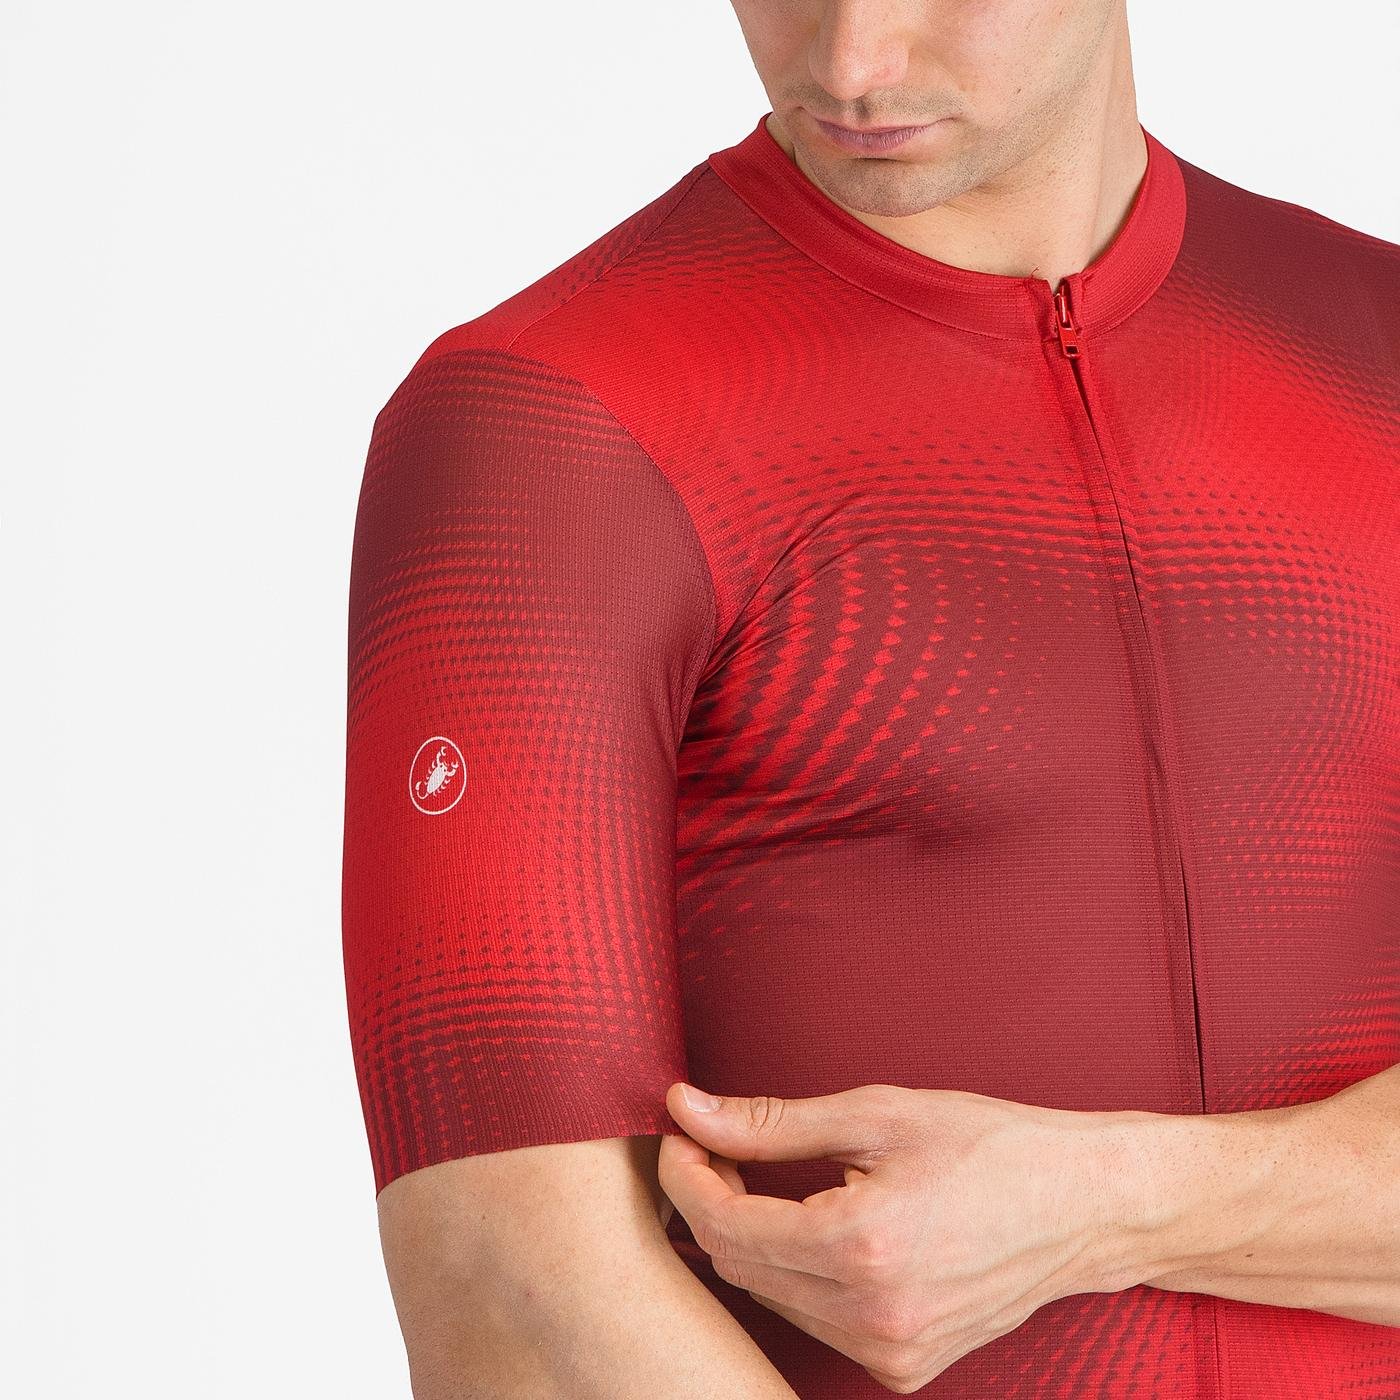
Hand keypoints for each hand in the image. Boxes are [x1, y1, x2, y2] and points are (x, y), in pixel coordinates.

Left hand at [658, 1082, 1147, 1393]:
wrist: (1083, 1205)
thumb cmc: (989, 1146)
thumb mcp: (876, 1115)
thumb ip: (772, 1122)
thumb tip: (690, 1108)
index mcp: (860, 1247)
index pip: (726, 1224)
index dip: (687, 1174)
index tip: (680, 1132)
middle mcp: (870, 1315)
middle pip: (739, 1265)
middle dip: (711, 1203)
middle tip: (714, 1147)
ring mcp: (888, 1352)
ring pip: (770, 1297)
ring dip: (750, 1239)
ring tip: (760, 1181)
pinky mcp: (903, 1366)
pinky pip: (814, 1320)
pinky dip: (795, 1275)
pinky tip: (811, 1228)